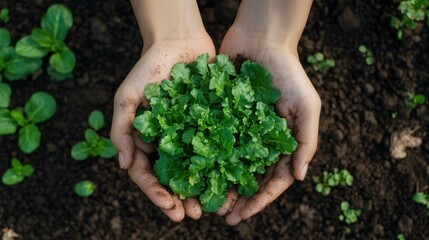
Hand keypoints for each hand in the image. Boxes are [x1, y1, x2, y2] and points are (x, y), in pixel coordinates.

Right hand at [110, 36, 215, 221]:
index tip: (172, 209)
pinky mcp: (212, 124)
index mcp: (147, 141)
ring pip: (198, 169)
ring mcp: (192, 135)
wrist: (178, 42)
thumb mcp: (126, 97)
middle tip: (196, 215)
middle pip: (175, 178)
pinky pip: (218, 148)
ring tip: (216, 206)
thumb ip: (121, 130)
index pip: (149, 175)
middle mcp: (170, 143)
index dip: (158, 194)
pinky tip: (233, 179)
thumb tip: (122, 165)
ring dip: (205, 189)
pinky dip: (223, 165)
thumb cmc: (148, 69)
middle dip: (184, 199)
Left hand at [219, 27, 320, 224]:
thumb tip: (299, 178)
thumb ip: (306, 141)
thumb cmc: (289, 72)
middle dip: (235, 198)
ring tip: (203, 201)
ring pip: (226, 164)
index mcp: (281, 142)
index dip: (259, 200)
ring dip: (217, 183)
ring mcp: (238, 129)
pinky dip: (203, 157)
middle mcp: (258, 140)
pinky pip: (210, 140)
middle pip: (247, 177)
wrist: (260, 38)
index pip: (272, 179)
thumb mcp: (307, 105)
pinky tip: (191, 170)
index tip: (243, 216)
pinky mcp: (219, 115)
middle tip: (219, 216)